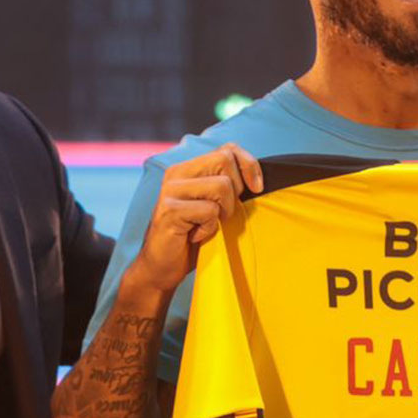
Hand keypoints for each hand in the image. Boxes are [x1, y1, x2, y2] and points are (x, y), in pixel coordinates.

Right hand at [124, 142, 263, 297]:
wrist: (161, 268)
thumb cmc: (191, 237)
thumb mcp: (212, 206)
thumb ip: (225, 186)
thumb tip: (256, 178)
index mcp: (186, 169)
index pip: (227, 149)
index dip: (248, 164)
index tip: (257, 188)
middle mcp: (176, 174)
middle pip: (225, 161)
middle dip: (236, 191)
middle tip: (223, 213)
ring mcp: (171, 191)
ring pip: (222, 186)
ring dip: (223, 212)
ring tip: (207, 225)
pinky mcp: (170, 210)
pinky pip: (210, 211)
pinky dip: (209, 228)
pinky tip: (194, 236)